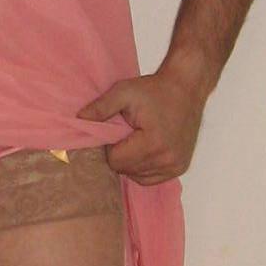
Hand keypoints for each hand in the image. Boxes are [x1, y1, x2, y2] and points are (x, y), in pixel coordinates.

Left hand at [76, 63, 206, 184]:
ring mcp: (175, 165)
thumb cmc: (155, 89)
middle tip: (128, 133)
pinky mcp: (180, 167)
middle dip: (121, 154)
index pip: (116, 161)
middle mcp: (167, 159)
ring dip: (132, 162)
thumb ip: (100, 107)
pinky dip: (144, 167)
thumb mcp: (124, 91)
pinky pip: (151, 178)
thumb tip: (79, 120)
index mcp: (153, 143)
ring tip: (139, 139)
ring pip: (137, 177)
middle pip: (126, 170)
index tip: (117, 131)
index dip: (111, 147)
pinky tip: (146, 149)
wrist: (186, 87)